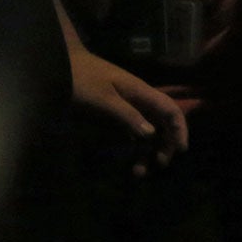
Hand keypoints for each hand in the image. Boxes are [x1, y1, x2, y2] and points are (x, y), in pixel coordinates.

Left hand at [68, 47, 187, 175]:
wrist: (60, 69)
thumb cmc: (82, 80)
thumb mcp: (103, 100)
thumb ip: (127, 115)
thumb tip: (151, 134)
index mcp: (141, 92)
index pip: (171, 109)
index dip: (180, 128)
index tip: (182, 149)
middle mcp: (139, 100)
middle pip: (163, 122)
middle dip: (166, 143)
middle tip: (160, 163)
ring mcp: (127, 107)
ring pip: (147, 130)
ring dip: (147, 150)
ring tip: (139, 171)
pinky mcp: (114, 114)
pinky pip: (131, 132)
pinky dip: (133, 147)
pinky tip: (129, 161)